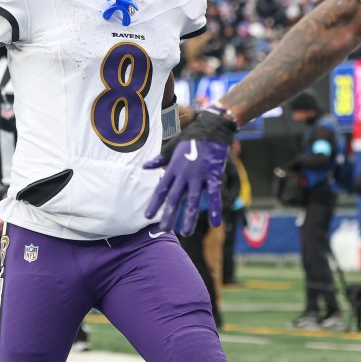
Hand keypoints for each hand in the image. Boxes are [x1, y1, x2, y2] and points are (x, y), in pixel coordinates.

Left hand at [143, 109, 234, 234]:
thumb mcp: (172, 147)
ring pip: (192, 200)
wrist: (211, 128)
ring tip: (186, 232)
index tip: (147, 216)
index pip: (161, 189)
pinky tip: (215, 223)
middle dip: (169, 215)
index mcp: (173, 168)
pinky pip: (214, 195)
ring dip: (189, 217)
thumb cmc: (191, 138)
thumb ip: (160, 159)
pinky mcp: (213, 176)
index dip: (154, 203)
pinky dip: (215, 209)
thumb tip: (145, 166)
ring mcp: (199, 176)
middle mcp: (184, 174)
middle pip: (174, 198)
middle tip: (163, 230)